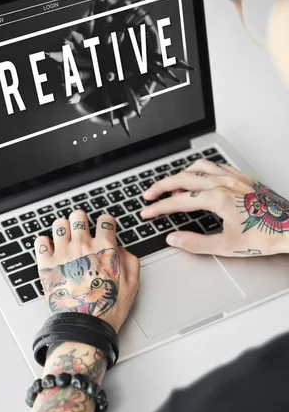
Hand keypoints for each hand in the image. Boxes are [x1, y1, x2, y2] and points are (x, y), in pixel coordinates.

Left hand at [35, 210, 139, 332]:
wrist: (84, 326)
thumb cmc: (107, 308)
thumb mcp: (132, 285)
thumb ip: (130, 261)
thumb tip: (120, 249)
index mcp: (104, 248)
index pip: (105, 220)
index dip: (106, 222)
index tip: (104, 227)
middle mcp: (82, 246)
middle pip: (78, 216)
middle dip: (81, 221)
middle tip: (82, 230)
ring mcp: (63, 254)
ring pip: (59, 224)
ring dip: (63, 229)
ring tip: (66, 239)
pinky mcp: (47, 265)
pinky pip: (40, 241)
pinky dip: (44, 242)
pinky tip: (51, 250)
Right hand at [141, 159, 288, 256]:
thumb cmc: (265, 236)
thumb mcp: (227, 246)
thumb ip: (196, 243)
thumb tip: (174, 239)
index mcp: (217, 199)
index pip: (178, 201)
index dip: (158, 208)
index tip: (147, 212)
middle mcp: (223, 183)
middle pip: (182, 178)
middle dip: (161, 187)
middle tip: (149, 195)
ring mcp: (233, 177)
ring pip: (198, 167)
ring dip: (180, 174)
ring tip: (170, 185)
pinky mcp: (242, 177)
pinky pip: (215, 166)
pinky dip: (200, 169)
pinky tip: (198, 177)